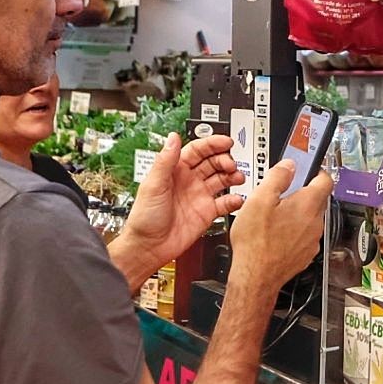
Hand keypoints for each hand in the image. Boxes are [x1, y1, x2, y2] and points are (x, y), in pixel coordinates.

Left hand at [113, 134, 245, 274]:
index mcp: (176, 170)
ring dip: (232, 176)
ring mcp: (199, 196)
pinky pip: (225, 203)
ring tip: (238, 177)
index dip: (213, 144)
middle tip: (231, 164)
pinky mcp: (207, 213)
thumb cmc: (144, 217)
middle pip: (213, 162)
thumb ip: (165, 160)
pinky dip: (234, 199)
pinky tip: (237, 198)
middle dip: (225, 160)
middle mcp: (189, 181)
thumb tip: (173, 137)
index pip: (198, 150)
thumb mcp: (153, 184)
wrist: (149, 247)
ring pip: (222, 179)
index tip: (226, 142)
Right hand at [228, 160, 331, 302]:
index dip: (316, 170)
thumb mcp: (259, 199)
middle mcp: (316, 222)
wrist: (256, 277)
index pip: (326, 179)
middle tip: (280, 194)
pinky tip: (275, 234)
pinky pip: (304, 235)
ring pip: (310, 218)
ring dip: (296, 214)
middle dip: (301, 193)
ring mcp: (312, 240)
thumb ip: (278, 177)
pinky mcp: (306, 254)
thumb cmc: (256, 242)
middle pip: (317, 199)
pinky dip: (294, 231)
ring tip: (273, 216)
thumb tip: (289, 165)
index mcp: (308, 204)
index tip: (305, 169)